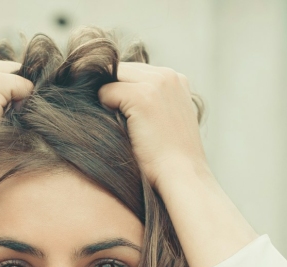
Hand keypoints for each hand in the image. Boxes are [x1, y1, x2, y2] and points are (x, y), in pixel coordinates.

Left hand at [98, 62, 208, 191]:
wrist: (181, 176)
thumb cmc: (170, 159)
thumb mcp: (167, 122)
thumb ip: (151, 103)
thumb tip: (112, 96)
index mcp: (177, 80)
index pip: (135, 72)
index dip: (121, 91)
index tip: (118, 113)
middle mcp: (168, 75)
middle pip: (121, 70)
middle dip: (111, 91)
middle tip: (111, 119)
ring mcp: (156, 83)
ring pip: (112, 79)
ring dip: (108, 100)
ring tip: (117, 126)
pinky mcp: (142, 96)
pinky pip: (106, 92)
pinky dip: (105, 109)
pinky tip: (118, 129)